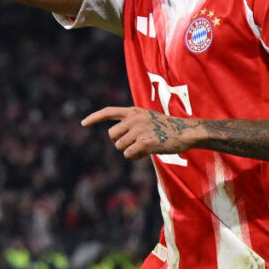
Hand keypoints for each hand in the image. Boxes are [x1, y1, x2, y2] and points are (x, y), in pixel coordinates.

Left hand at [82, 106, 200, 160]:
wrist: (185, 132)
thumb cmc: (166, 129)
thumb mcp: (147, 119)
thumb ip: (131, 124)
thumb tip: (115, 139)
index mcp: (134, 111)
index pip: (109, 112)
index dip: (94, 118)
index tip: (83, 123)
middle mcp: (134, 118)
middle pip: (112, 136)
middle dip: (120, 143)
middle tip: (136, 143)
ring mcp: (140, 130)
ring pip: (120, 147)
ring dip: (130, 151)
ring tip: (145, 146)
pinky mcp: (145, 142)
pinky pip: (129, 155)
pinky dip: (136, 157)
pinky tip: (147, 152)